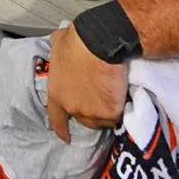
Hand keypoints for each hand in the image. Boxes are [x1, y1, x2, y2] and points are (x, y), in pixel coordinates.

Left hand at [46, 22, 129, 142]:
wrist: (99, 44)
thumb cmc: (78, 40)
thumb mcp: (59, 45)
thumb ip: (59, 55)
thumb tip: (61, 46)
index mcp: (56, 94)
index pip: (57, 119)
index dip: (62, 129)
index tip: (66, 137)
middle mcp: (72, 108)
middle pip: (85, 119)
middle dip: (91, 111)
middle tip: (100, 98)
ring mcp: (92, 113)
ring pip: (102, 120)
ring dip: (107, 111)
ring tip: (112, 95)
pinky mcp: (110, 113)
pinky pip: (118, 115)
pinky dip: (121, 107)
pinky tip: (122, 94)